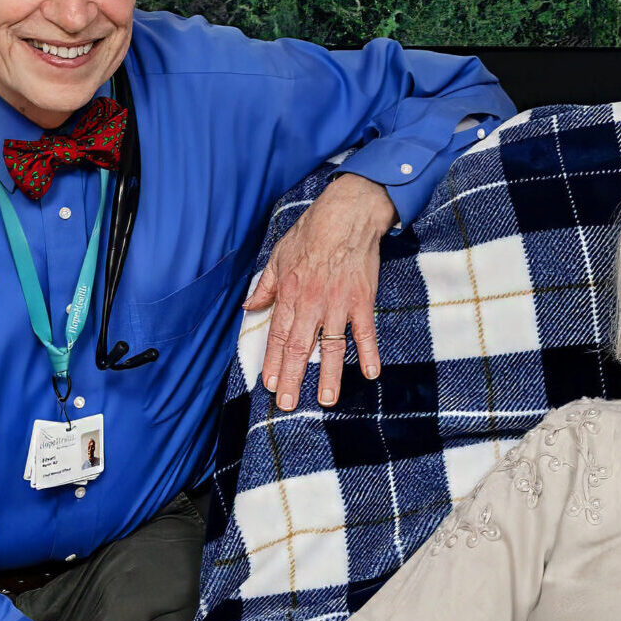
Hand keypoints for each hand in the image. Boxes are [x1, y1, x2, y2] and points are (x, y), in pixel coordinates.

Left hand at [244, 174, 396, 411]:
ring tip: (326, 400)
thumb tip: (250, 307)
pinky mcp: (362, 301)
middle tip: (288, 403)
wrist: (346, 216)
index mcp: (290, 294)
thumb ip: (265, 286)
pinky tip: (370, 373)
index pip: (279, 336)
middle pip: (300, 349)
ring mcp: (339, 305)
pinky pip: (366, 332)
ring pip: (332, 347)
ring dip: (330, 376)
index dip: (274, 363)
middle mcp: (313, 304)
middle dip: (293, 378)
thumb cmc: (311, 234)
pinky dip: (368, 353)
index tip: (270, 384)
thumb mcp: (278, 257)